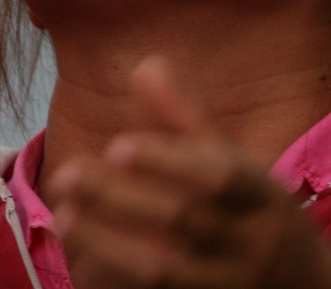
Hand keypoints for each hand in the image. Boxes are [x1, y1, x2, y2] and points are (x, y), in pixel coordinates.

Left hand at [45, 58, 330, 288]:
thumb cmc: (263, 221)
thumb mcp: (244, 170)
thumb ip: (189, 121)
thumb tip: (145, 64)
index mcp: (266, 198)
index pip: (220, 175)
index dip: (170, 160)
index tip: (117, 145)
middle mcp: (251, 244)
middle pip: (184, 219)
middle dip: (120, 198)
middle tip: (65, 174)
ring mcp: (228, 286)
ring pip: (165, 271)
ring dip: (109, 245)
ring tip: (64, 218)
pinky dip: (117, 286)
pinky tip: (83, 265)